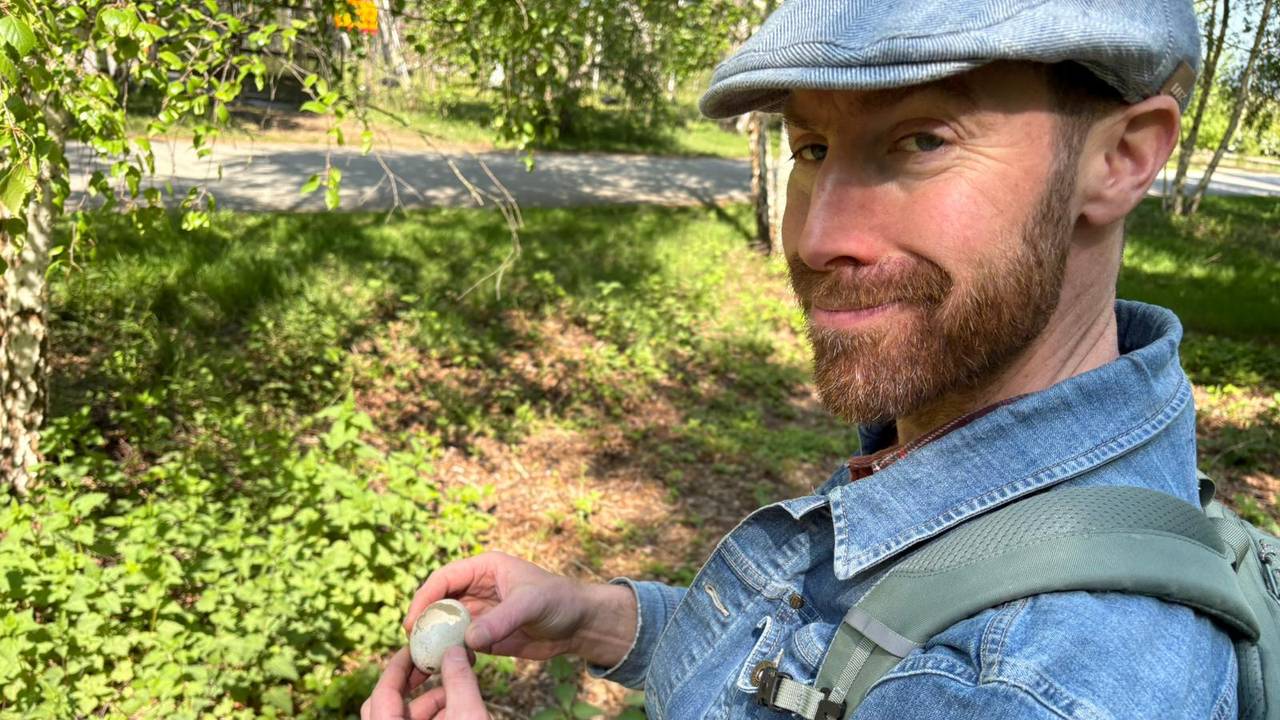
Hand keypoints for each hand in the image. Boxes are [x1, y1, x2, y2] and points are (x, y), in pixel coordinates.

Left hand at [362, 646, 490, 719]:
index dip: (398, 665)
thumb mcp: (470, 716)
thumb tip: (452, 651)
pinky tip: (456, 707)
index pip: (383, 692)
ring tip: (456, 686)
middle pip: (386, 704)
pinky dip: (434, 715)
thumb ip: (459, 682)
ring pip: (404, 717)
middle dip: (411, 682)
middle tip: (430, 664)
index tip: (414, 646)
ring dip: (429, 700)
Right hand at [405, 551, 636, 667]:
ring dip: (434, 640)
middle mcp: (478, 589)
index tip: (414, 620)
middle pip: (440, 603)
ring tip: (422, 659)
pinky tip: (447, 666)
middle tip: (412, 644)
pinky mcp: (486, 636)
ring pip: (447, 625)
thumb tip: (469, 639)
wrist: (580, 624)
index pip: (445, 578)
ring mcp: (481, 613)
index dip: (425, 597)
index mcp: (485, 568)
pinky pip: (461, 643)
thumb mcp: (530, 604)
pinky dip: (450, 653)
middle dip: (424, 621)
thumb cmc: (559, 600)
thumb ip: (500, 620)